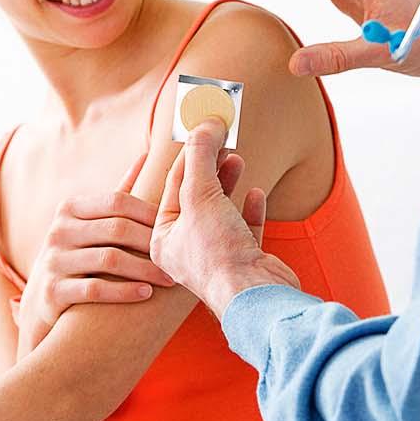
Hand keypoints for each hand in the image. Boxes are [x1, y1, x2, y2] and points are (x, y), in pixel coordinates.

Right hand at [14, 153, 173, 355]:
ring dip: (144, 269)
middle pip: (116, 229)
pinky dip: (124, 291)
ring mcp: (54, 260)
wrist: (40, 299)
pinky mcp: (53, 291)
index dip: (149, 213)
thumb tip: (147, 155)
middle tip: (177, 254)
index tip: (176, 225)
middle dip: (151, 242)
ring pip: (109, 260)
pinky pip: (95, 289)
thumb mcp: (89, 222)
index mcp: (71, 208)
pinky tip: (146, 294)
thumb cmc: (78, 253)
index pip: (117, 201)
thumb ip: (118, 194)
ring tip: (169, 278)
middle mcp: (59, 230)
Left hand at [149, 119, 299, 318]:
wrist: (256, 297)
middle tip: (221, 138)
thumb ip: (201, 156)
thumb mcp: (200, 195)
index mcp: (164, 239)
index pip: (173, 185)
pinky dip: (249, 208)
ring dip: (228, 182)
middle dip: (209, 166)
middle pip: (196, 196)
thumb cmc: (217, 252)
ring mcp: (218, 256)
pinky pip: (244, 228)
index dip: (189, 153)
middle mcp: (187, 250)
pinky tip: (256, 193)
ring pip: (221, 210)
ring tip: (236, 157)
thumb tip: (205, 123)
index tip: (203, 128)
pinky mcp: (245, 261)